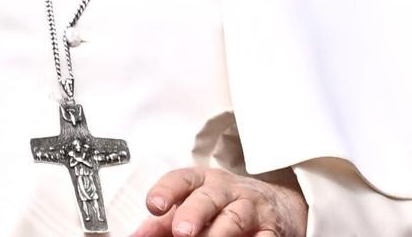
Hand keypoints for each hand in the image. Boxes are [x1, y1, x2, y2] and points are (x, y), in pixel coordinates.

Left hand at [129, 167, 307, 236]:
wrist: (276, 205)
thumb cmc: (224, 206)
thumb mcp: (193, 206)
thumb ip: (161, 224)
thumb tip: (136, 236)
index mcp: (203, 183)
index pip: (182, 180)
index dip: (167, 190)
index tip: (154, 205)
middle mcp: (227, 192)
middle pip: (209, 197)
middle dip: (194, 213)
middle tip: (181, 231)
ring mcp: (251, 208)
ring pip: (236, 217)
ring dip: (221, 232)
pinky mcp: (271, 228)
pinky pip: (264, 235)